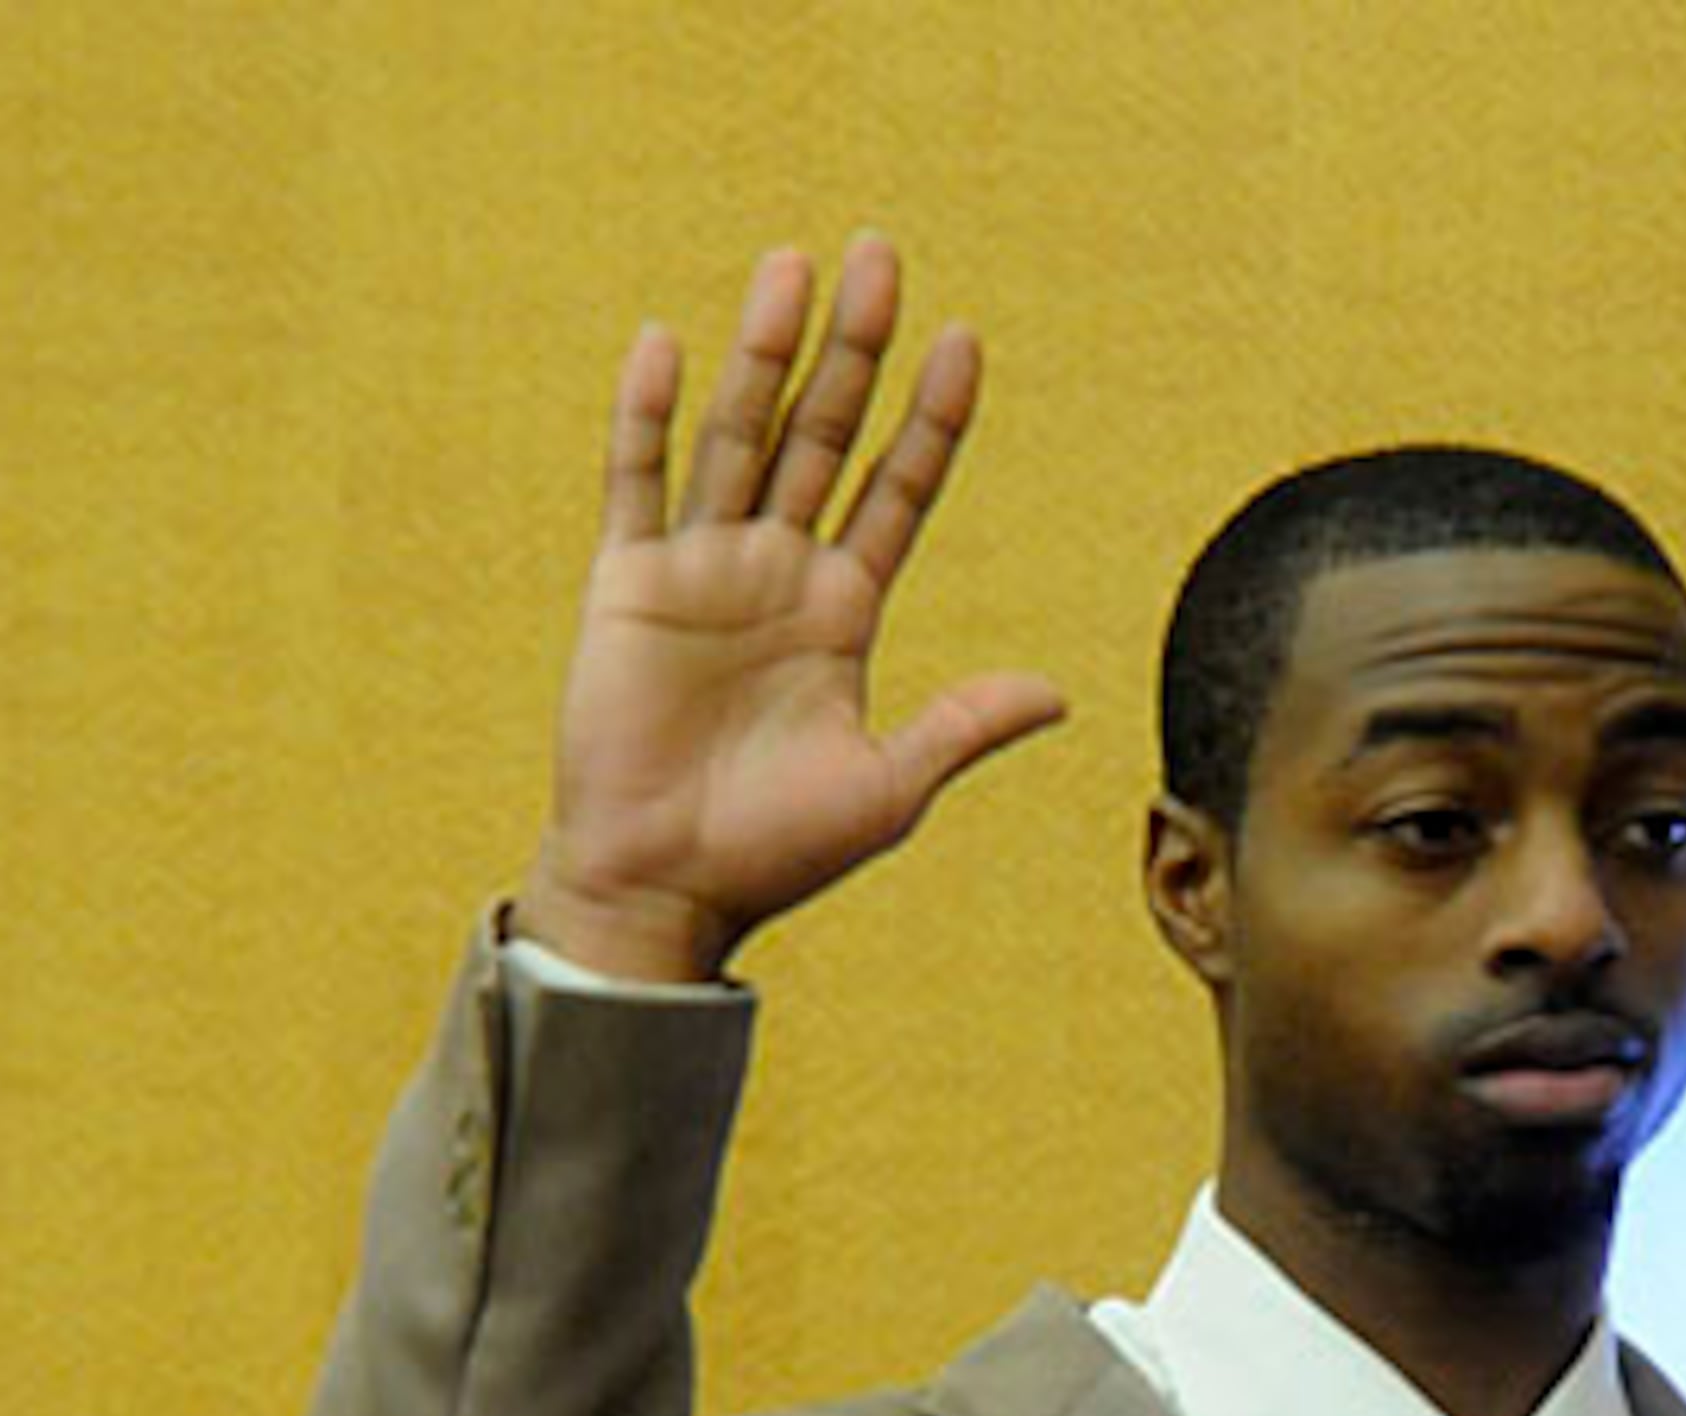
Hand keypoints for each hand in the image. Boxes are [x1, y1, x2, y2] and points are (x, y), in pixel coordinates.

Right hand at [521, 238, 1067, 981]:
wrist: (664, 888)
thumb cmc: (776, 852)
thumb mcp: (888, 785)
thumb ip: (963, 725)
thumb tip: (1059, 694)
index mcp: (844, 612)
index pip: (899, 490)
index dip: (933, 420)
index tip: (966, 342)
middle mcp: (777, 572)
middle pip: (824, 436)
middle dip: (853, 351)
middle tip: (881, 258)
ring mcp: (701, 570)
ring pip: (740, 437)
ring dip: (765, 354)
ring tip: (792, 267)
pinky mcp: (627, 586)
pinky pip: (636, 484)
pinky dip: (646, 416)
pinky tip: (665, 346)